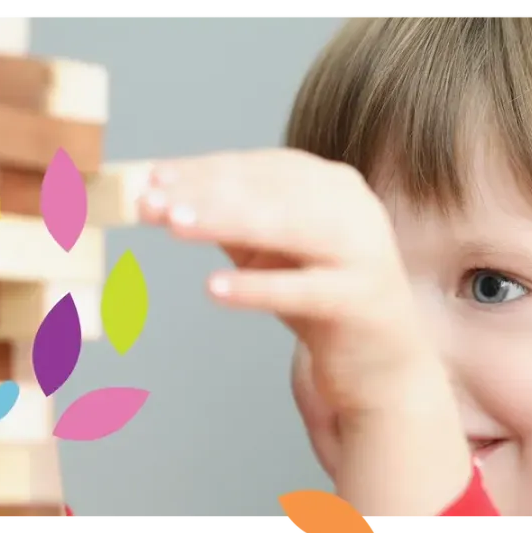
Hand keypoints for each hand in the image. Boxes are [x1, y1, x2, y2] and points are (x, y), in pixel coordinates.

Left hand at [139, 149, 471, 519]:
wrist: (382, 365)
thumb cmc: (315, 296)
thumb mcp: (267, 252)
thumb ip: (224, 222)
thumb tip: (156, 199)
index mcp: (329, 184)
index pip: (257, 167)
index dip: (202, 170)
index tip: (151, 179)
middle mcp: (352, 208)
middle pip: (268, 190)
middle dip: (204, 192)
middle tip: (149, 200)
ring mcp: (363, 252)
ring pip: (288, 225)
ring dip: (227, 220)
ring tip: (174, 225)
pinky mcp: (362, 301)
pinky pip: (303, 289)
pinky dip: (257, 287)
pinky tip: (214, 287)